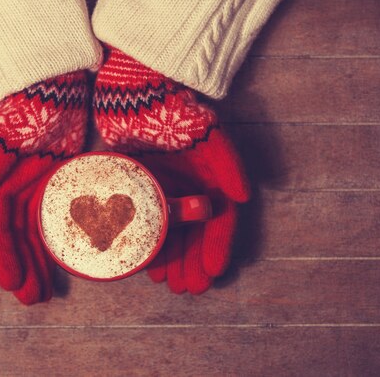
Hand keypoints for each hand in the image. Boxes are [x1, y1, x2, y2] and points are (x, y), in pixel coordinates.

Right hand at [0, 71, 87, 303]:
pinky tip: (69, 255)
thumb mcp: (4, 140)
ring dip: (40, 259)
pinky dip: (60, 236)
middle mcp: (16, 187)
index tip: (11, 285)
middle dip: (23, 267)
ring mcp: (39, 183)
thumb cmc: (28, 107)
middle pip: (18, 235)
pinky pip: (58, 214)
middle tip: (33, 299)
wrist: (53, 80)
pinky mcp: (62, 176)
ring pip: (37, 229)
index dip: (3, 256)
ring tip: (46, 291)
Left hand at [93, 47, 249, 294]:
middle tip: (186, 288)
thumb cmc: (175, 112)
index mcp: (212, 178)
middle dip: (193, 261)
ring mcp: (167, 188)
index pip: (221, 220)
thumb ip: (228, 164)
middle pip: (196, 233)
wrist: (136, 92)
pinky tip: (143, 260)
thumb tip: (244, 197)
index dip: (218, 246)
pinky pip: (148, 221)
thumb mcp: (208, 133)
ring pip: (173, 231)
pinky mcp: (142, 187)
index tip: (213, 272)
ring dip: (173, 258)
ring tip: (166, 282)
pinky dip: (148, 240)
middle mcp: (192, 187)